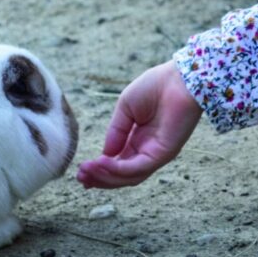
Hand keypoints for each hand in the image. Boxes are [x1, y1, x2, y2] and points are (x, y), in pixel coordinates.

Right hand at [76, 61, 202, 188]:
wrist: (178, 78)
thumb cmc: (155, 87)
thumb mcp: (125, 109)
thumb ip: (115, 132)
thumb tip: (104, 154)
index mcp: (137, 140)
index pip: (117, 163)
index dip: (99, 170)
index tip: (80, 172)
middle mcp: (146, 151)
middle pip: (121, 175)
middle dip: (99, 178)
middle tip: (80, 178)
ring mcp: (156, 154)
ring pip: (129, 177)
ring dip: (106, 176)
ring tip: (87, 171)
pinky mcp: (164, 154)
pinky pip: (138, 168)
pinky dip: (118, 169)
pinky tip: (102, 162)